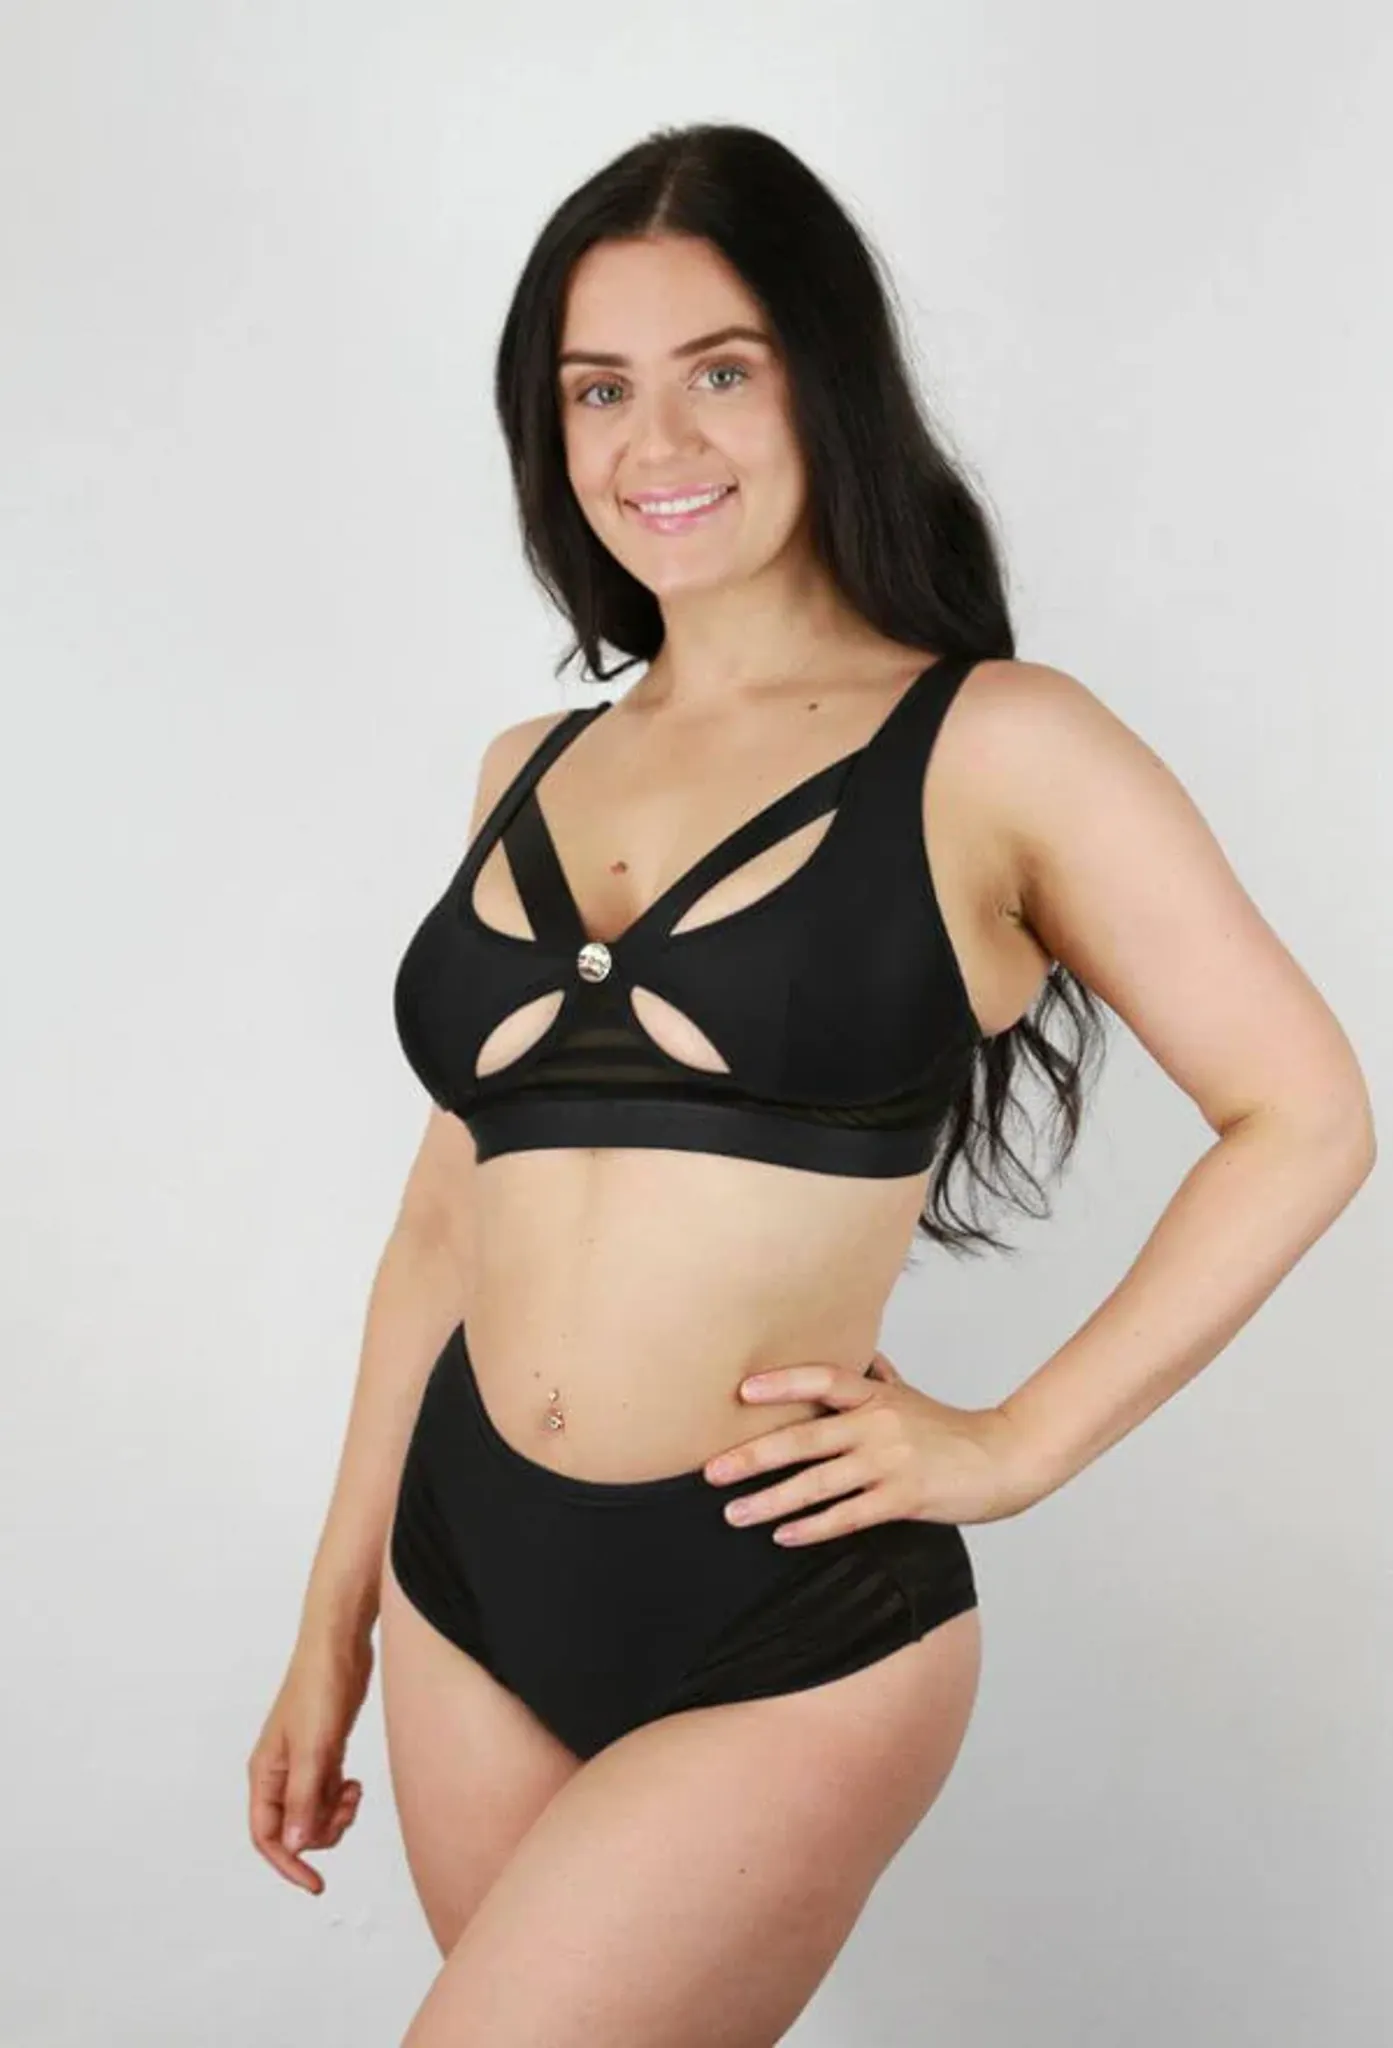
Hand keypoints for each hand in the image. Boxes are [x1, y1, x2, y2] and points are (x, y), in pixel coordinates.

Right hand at [247, 1630, 372, 1894]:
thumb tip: (295, 1847)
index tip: (316, 1884)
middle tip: (347, 1809)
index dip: (288, 1864)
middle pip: (294, 1830)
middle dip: (321, 1832)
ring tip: (354, 1794)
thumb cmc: (319, 1689)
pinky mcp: (323, 1753)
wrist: (340, 1647)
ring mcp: (302, 1763)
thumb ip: (304, 1799)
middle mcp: (279, 1773)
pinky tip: (355, 1785)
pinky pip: (327, 1794)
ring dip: (335, 1816)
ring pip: (313, 1814)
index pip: (266, 1836)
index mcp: (265, 1773)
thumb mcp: (314, 1749)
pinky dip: (342, 1799)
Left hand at [703, 1350, 1042, 1544]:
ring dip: (770, 1500)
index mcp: (877, 1396)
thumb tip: (861, 1356)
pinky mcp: (903, 1498)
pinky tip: (783, 1536)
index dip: (782, 1384)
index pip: (823, 1379)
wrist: (1006, 1458)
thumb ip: (881, 1380)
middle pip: (804, 1437)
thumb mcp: (912, 1396)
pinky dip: (812, 1527)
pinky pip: (848, 1516)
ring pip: (818, 1482)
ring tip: (733, 1514)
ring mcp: (889, 1462)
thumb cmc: (953, 1430)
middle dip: (753, 1456)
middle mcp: (878, 1424)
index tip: (742, 1393)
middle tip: (710, 1471)